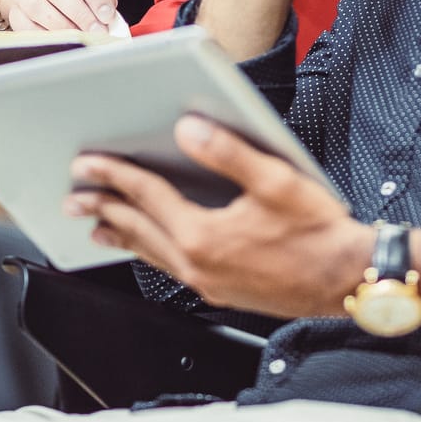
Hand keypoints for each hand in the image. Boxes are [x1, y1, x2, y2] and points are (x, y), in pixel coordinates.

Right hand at [0, 0, 120, 31]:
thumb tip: (109, 17)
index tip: (107, 14)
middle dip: (81, 14)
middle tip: (98, 30)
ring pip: (40, 8)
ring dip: (65, 26)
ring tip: (83, 36)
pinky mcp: (14, 10)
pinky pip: (27, 26)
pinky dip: (48, 35)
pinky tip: (63, 40)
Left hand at [64, 114, 371, 317]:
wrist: (346, 280)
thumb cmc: (318, 234)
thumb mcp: (276, 181)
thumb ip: (228, 153)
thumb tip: (189, 130)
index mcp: (203, 235)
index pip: (145, 197)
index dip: (113, 175)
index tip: (87, 163)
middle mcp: (197, 264)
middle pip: (136, 230)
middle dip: (103, 209)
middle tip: (74, 197)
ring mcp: (207, 282)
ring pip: (151, 254)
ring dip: (121, 236)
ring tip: (97, 229)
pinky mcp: (220, 292)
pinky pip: (170, 268)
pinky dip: (150, 253)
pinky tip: (151, 249)